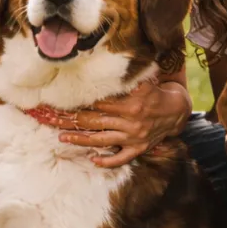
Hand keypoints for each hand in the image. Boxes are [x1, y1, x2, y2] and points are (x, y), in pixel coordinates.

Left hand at [29, 81, 190, 168]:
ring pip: (102, 140)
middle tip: (50, 120)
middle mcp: (131, 121)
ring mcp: (134, 137)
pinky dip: (108, 161)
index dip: (77, 103)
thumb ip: (124, 78)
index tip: (59, 102)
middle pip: (94, 121)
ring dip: (81, 140)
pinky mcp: (139, 148)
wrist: (176, 110)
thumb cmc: (154, 91)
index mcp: (130, 103)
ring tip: (62, 138)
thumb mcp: (142, 81)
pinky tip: (93, 160)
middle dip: (71, 121)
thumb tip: (103, 66)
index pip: (97, 104)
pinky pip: (122, 158)